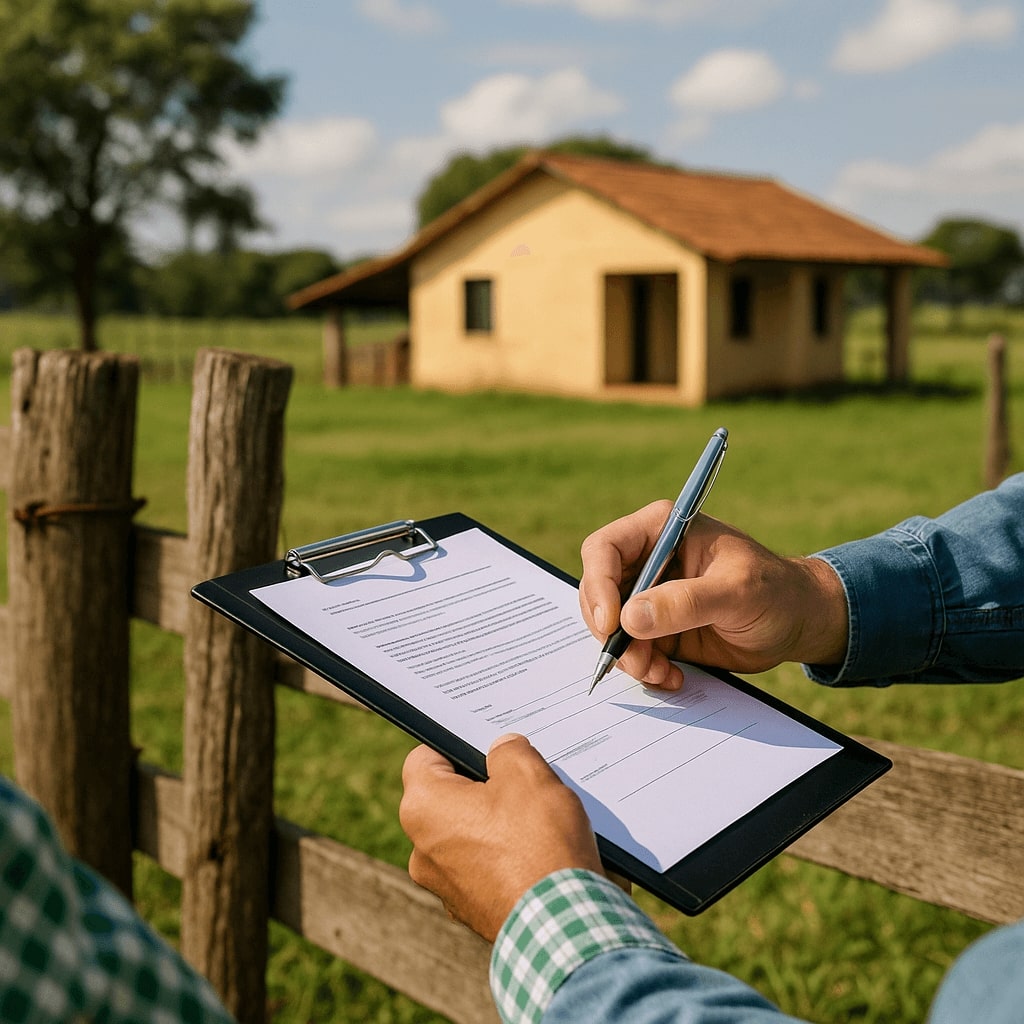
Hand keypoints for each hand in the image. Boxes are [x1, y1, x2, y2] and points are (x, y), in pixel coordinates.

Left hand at [399, 733, 604, 941]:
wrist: (562, 926)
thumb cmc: (539, 845)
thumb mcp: (529, 775)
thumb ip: (509, 751)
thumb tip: (501, 749)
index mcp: (422, 806)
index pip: (425, 757)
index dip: (457, 745)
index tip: (488, 747)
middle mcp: (421, 849)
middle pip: (448, 797)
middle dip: (482, 786)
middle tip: (521, 781)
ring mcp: (444, 885)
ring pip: (468, 834)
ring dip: (495, 824)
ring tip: (537, 820)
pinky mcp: (470, 909)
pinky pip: (483, 868)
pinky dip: (505, 858)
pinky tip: (539, 853)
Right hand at [579, 504, 848, 688]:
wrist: (799, 622)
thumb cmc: (775, 591)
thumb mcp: (736, 592)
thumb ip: (684, 603)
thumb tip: (630, 618)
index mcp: (662, 529)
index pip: (605, 549)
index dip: (599, 585)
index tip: (612, 624)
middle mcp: (649, 560)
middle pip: (598, 591)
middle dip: (610, 630)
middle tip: (633, 660)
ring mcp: (651, 596)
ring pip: (611, 627)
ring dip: (628, 656)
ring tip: (659, 673)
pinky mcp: (658, 628)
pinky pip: (632, 650)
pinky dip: (644, 668)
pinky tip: (672, 677)